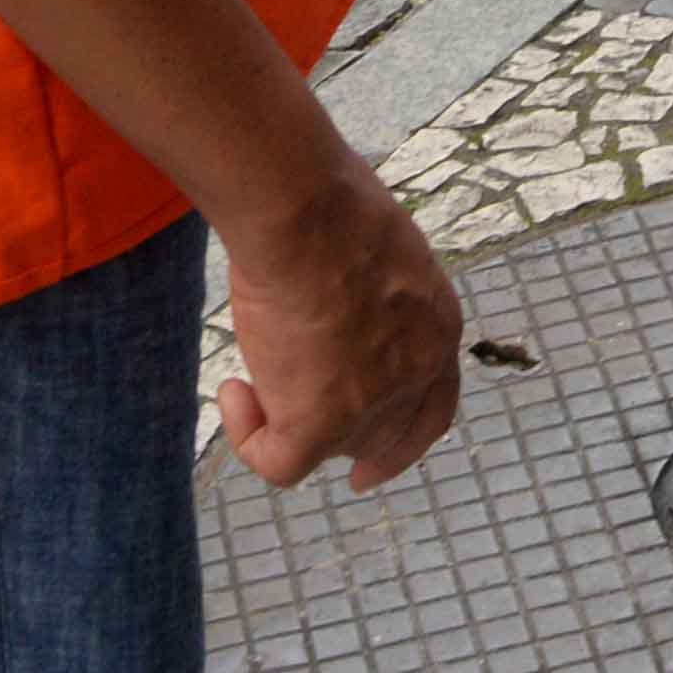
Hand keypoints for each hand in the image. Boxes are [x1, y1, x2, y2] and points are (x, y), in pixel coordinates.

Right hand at [215, 154, 467, 493]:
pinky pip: (279, 462)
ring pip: (330, 448)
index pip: (434, 404)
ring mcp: (371, 402)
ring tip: (253, 372)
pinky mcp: (320, 422)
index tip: (371, 467)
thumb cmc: (330, 206)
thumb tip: (340, 307)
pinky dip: (249, 437)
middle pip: (386, 435)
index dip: (405, 439)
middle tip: (299, 437)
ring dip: (288, 420)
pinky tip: (234, 392)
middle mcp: (416, 372)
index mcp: (438, 327)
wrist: (304, 210)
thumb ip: (372, 298)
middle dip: (346, 442)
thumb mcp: (378, 254)